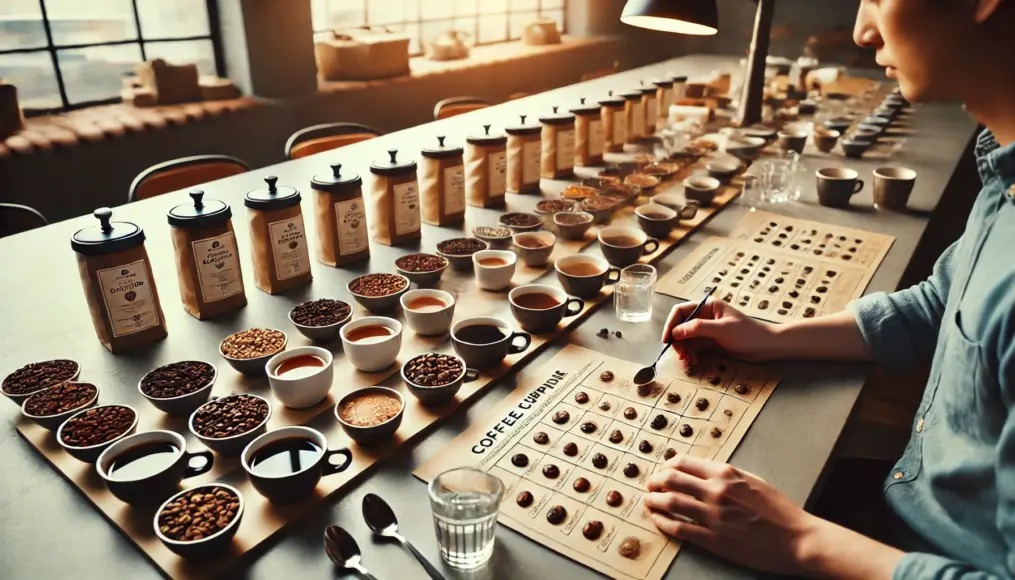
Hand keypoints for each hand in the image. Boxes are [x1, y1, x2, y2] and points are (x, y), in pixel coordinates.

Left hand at [645, 455, 815, 575]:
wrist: (797, 539)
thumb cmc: (780, 511)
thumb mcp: (753, 481)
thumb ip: (727, 475)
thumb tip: (703, 472)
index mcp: (726, 474)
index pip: (683, 462)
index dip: (667, 465)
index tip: (663, 470)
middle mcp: (716, 491)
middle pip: (671, 480)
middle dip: (655, 482)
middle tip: (650, 486)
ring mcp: (714, 516)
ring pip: (671, 503)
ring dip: (654, 502)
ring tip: (649, 502)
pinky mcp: (714, 539)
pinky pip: (680, 529)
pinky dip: (664, 523)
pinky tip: (659, 521)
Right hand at [661, 298, 779, 364]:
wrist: (766, 347)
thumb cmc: (748, 334)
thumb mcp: (723, 329)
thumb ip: (698, 328)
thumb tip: (676, 331)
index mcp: (707, 306)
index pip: (681, 311)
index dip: (671, 324)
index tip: (667, 339)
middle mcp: (705, 316)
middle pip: (681, 326)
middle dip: (678, 341)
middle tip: (680, 354)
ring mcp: (707, 329)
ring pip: (686, 338)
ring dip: (684, 349)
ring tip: (688, 361)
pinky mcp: (711, 341)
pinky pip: (694, 347)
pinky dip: (691, 354)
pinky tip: (694, 362)